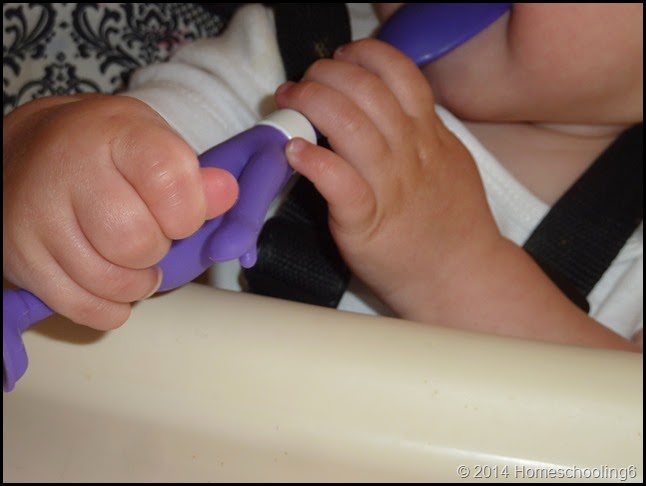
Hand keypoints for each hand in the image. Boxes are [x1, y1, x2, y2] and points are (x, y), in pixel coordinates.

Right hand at [3, 94, 237, 328]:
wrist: (31, 152)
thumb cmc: (104, 151)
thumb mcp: (154, 143)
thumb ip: (194, 175)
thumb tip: (226, 194)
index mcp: (115, 134)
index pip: (169, 182)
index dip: (189, 211)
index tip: (182, 213)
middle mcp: (69, 170)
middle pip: (137, 241)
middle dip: (158, 249)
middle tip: (152, 236)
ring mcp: (37, 217)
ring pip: (110, 281)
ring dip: (137, 283)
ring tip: (133, 259)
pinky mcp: (21, 258)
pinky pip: (82, 307)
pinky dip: (109, 305)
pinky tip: (111, 282)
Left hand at [274, 38, 501, 319]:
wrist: (459, 277)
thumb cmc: (452, 223)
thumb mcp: (451, 163)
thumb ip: (424, 133)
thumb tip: (391, 108)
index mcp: (430, 135)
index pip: (401, 75)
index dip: (366, 56)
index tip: (343, 56)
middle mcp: (410, 153)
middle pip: (367, 92)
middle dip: (327, 73)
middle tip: (304, 79)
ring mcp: (389, 186)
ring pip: (350, 126)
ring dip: (311, 103)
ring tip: (289, 101)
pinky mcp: (366, 221)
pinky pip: (339, 183)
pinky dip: (314, 161)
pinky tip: (295, 151)